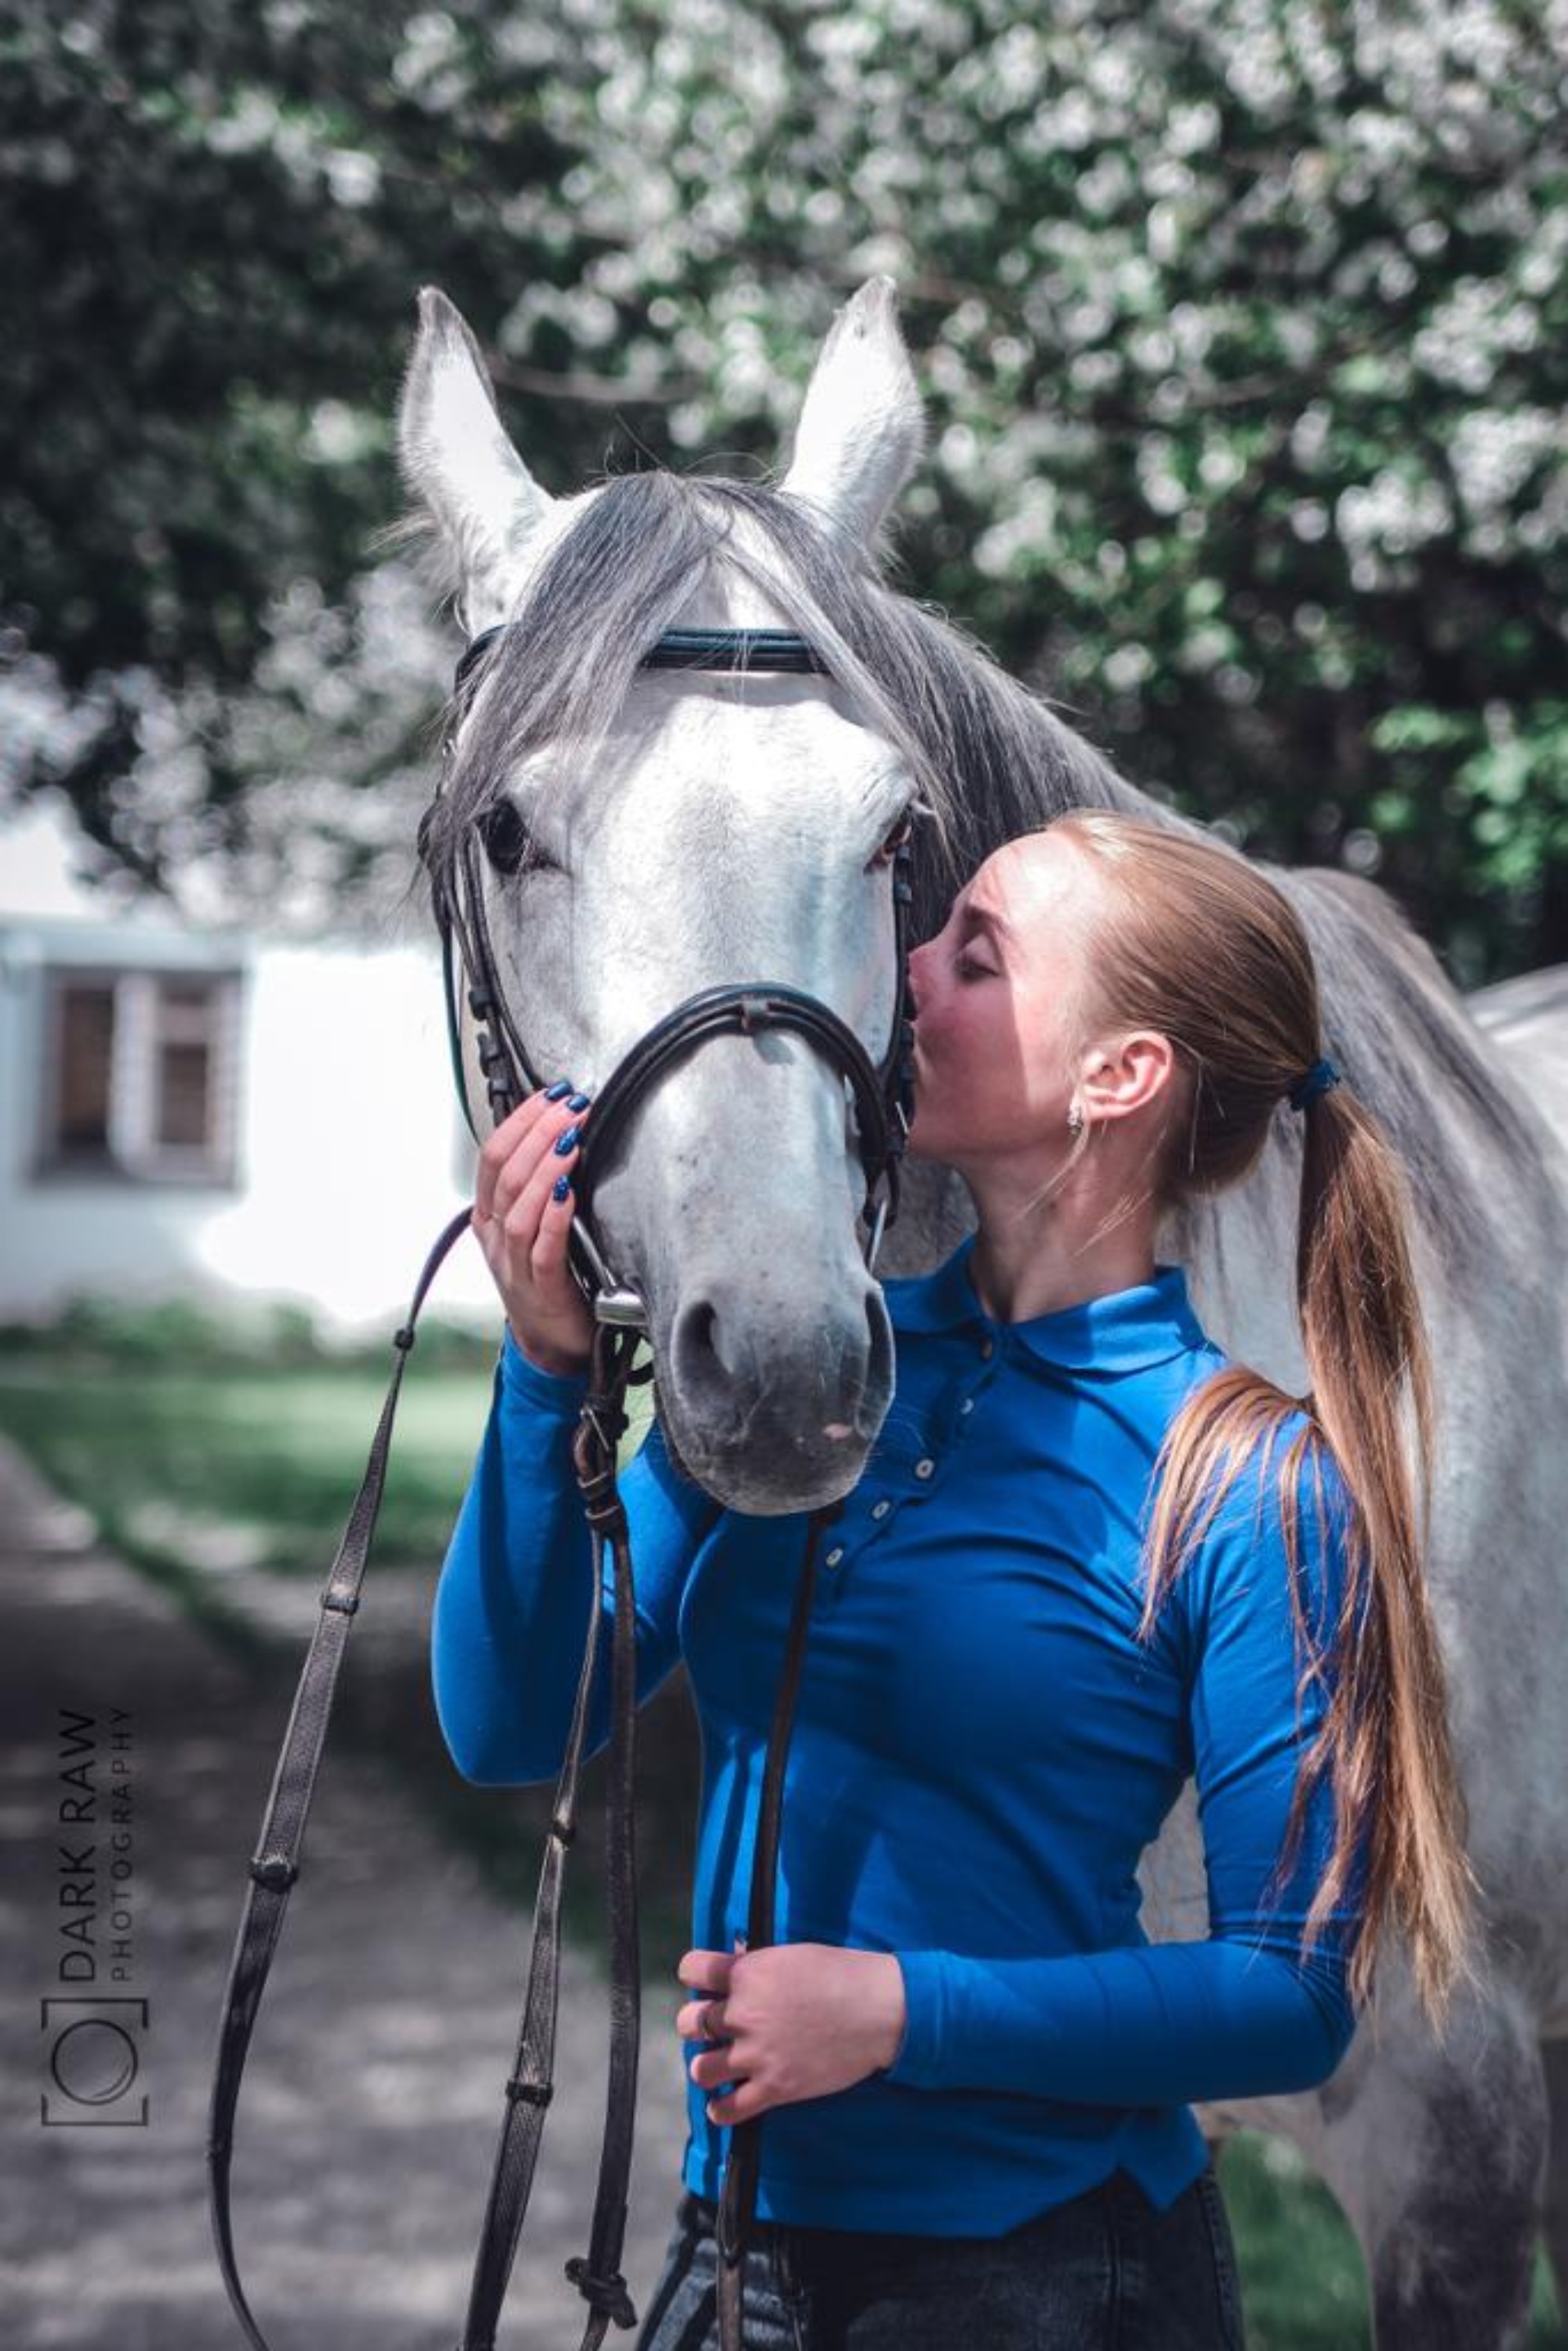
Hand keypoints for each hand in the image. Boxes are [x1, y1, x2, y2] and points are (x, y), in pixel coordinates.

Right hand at [471, 1085, 594, 1376]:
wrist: (550, 1344)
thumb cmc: (547, 1279)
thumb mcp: (531, 1228)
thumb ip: (537, 1188)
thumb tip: (560, 1132)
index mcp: (488, 1218)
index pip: (493, 1157)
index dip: (521, 1121)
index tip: (552, 1094)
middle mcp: (495, 1238)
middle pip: (507, 1174)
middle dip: (539, 1132)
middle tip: (571, 1105)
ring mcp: (514, 1264)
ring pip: (521, 1207)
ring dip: (548, 1166)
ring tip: (572, 1136)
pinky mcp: (541, 1288)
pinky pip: (543, 1247)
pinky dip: (555, 1216)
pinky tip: (570, 1191)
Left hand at [675, 1942, 906, 2125]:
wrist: (877, 2010)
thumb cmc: (841, 1975)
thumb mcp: (792, 1956)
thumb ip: (756, 1963)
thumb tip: (734, 1958)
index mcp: (747, 1974)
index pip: (692, 1969)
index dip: (695, 1974)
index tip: (703, 1982)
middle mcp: (743, 2013)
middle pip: (689, 2022)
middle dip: (697, 2023)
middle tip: (713, 2027)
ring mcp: (757, 2054)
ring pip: (701, 2068)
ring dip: (707, 2065)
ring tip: (719, 2064)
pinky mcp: (774, 2088)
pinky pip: (729, 2109)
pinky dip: (721, 2108)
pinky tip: (724, 2102)